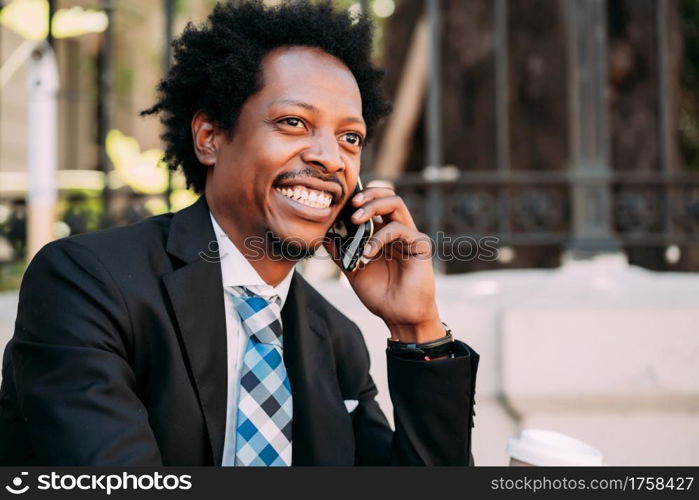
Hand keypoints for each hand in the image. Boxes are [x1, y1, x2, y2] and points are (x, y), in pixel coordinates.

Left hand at [324, 186, 443, 342]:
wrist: (399, 316)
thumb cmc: (380, 294)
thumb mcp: (352, 270)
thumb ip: (340, 252)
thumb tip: (323, 234)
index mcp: (383, 233)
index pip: (374, 202)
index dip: (360, 196)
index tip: (341, 201)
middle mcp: (398, 230)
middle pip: (387, 194)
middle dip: (368, 194)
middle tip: (351, 204)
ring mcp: (410, 236)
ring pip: (396, 203)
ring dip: (373, 206)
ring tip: (355, 219)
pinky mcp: (420, 245)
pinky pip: (399, 229)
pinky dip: (379, 237)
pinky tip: (367, 253)